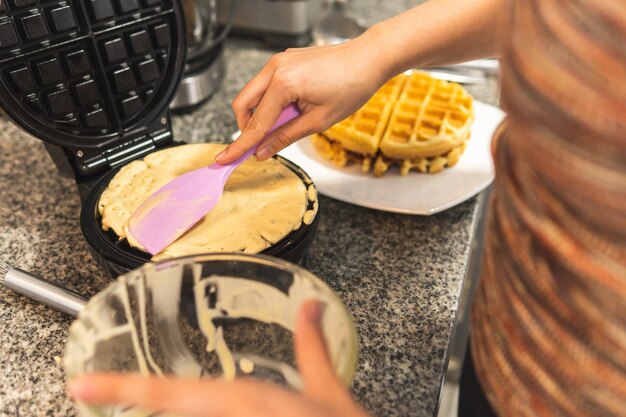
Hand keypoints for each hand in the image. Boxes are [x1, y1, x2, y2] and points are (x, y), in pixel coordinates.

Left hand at [69, 301, 369, 416]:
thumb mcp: (327, 390)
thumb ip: (312, 346)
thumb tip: (311, 307)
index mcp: (245, 398)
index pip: (169, 394)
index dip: (120, 390)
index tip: (80, 386)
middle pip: (168, 410)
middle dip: (129, 398)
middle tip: (92, 391)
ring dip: (161, 409)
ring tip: (121, 395)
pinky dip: (183, 413)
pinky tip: (176, 409)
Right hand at [215, 35, 388, 163]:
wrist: (368, 59)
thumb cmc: (351, 87)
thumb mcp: (318, 121)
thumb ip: (285, 136)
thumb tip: (262, 151)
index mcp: (283, 84)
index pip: (255, 123)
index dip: (240, 145)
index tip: (225, 159)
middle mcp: (275, 68)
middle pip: (243, 103)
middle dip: (247, 127)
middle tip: (259, 145)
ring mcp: (279, 61)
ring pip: (253, 93)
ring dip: (260, 114)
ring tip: (286, 124)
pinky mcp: (285, 60)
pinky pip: (266, 84)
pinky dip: (270, 101)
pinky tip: (290, 111)